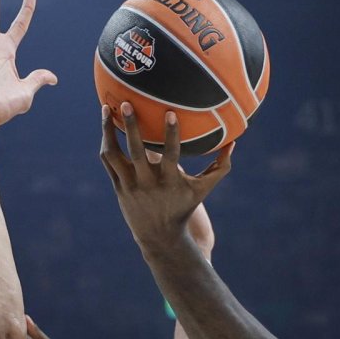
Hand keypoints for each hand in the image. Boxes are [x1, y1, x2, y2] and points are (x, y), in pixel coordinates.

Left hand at [99, 102, 232, 253]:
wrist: (159, 236)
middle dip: (131, 126)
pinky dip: (106, 141)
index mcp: (169, 181)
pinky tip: (106, 124)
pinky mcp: (118, 186)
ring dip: (108, 131)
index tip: (170, 113)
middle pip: (136, 152)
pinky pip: (108, 160)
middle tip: (126, 103)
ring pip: (114, 154)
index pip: (171, 154)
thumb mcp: (203, 190)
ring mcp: (130, 185)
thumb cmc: (183, 207)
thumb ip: (219, 167)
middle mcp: (147, 182)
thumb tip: (233, 143)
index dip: (171, 134)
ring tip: (106, 108)